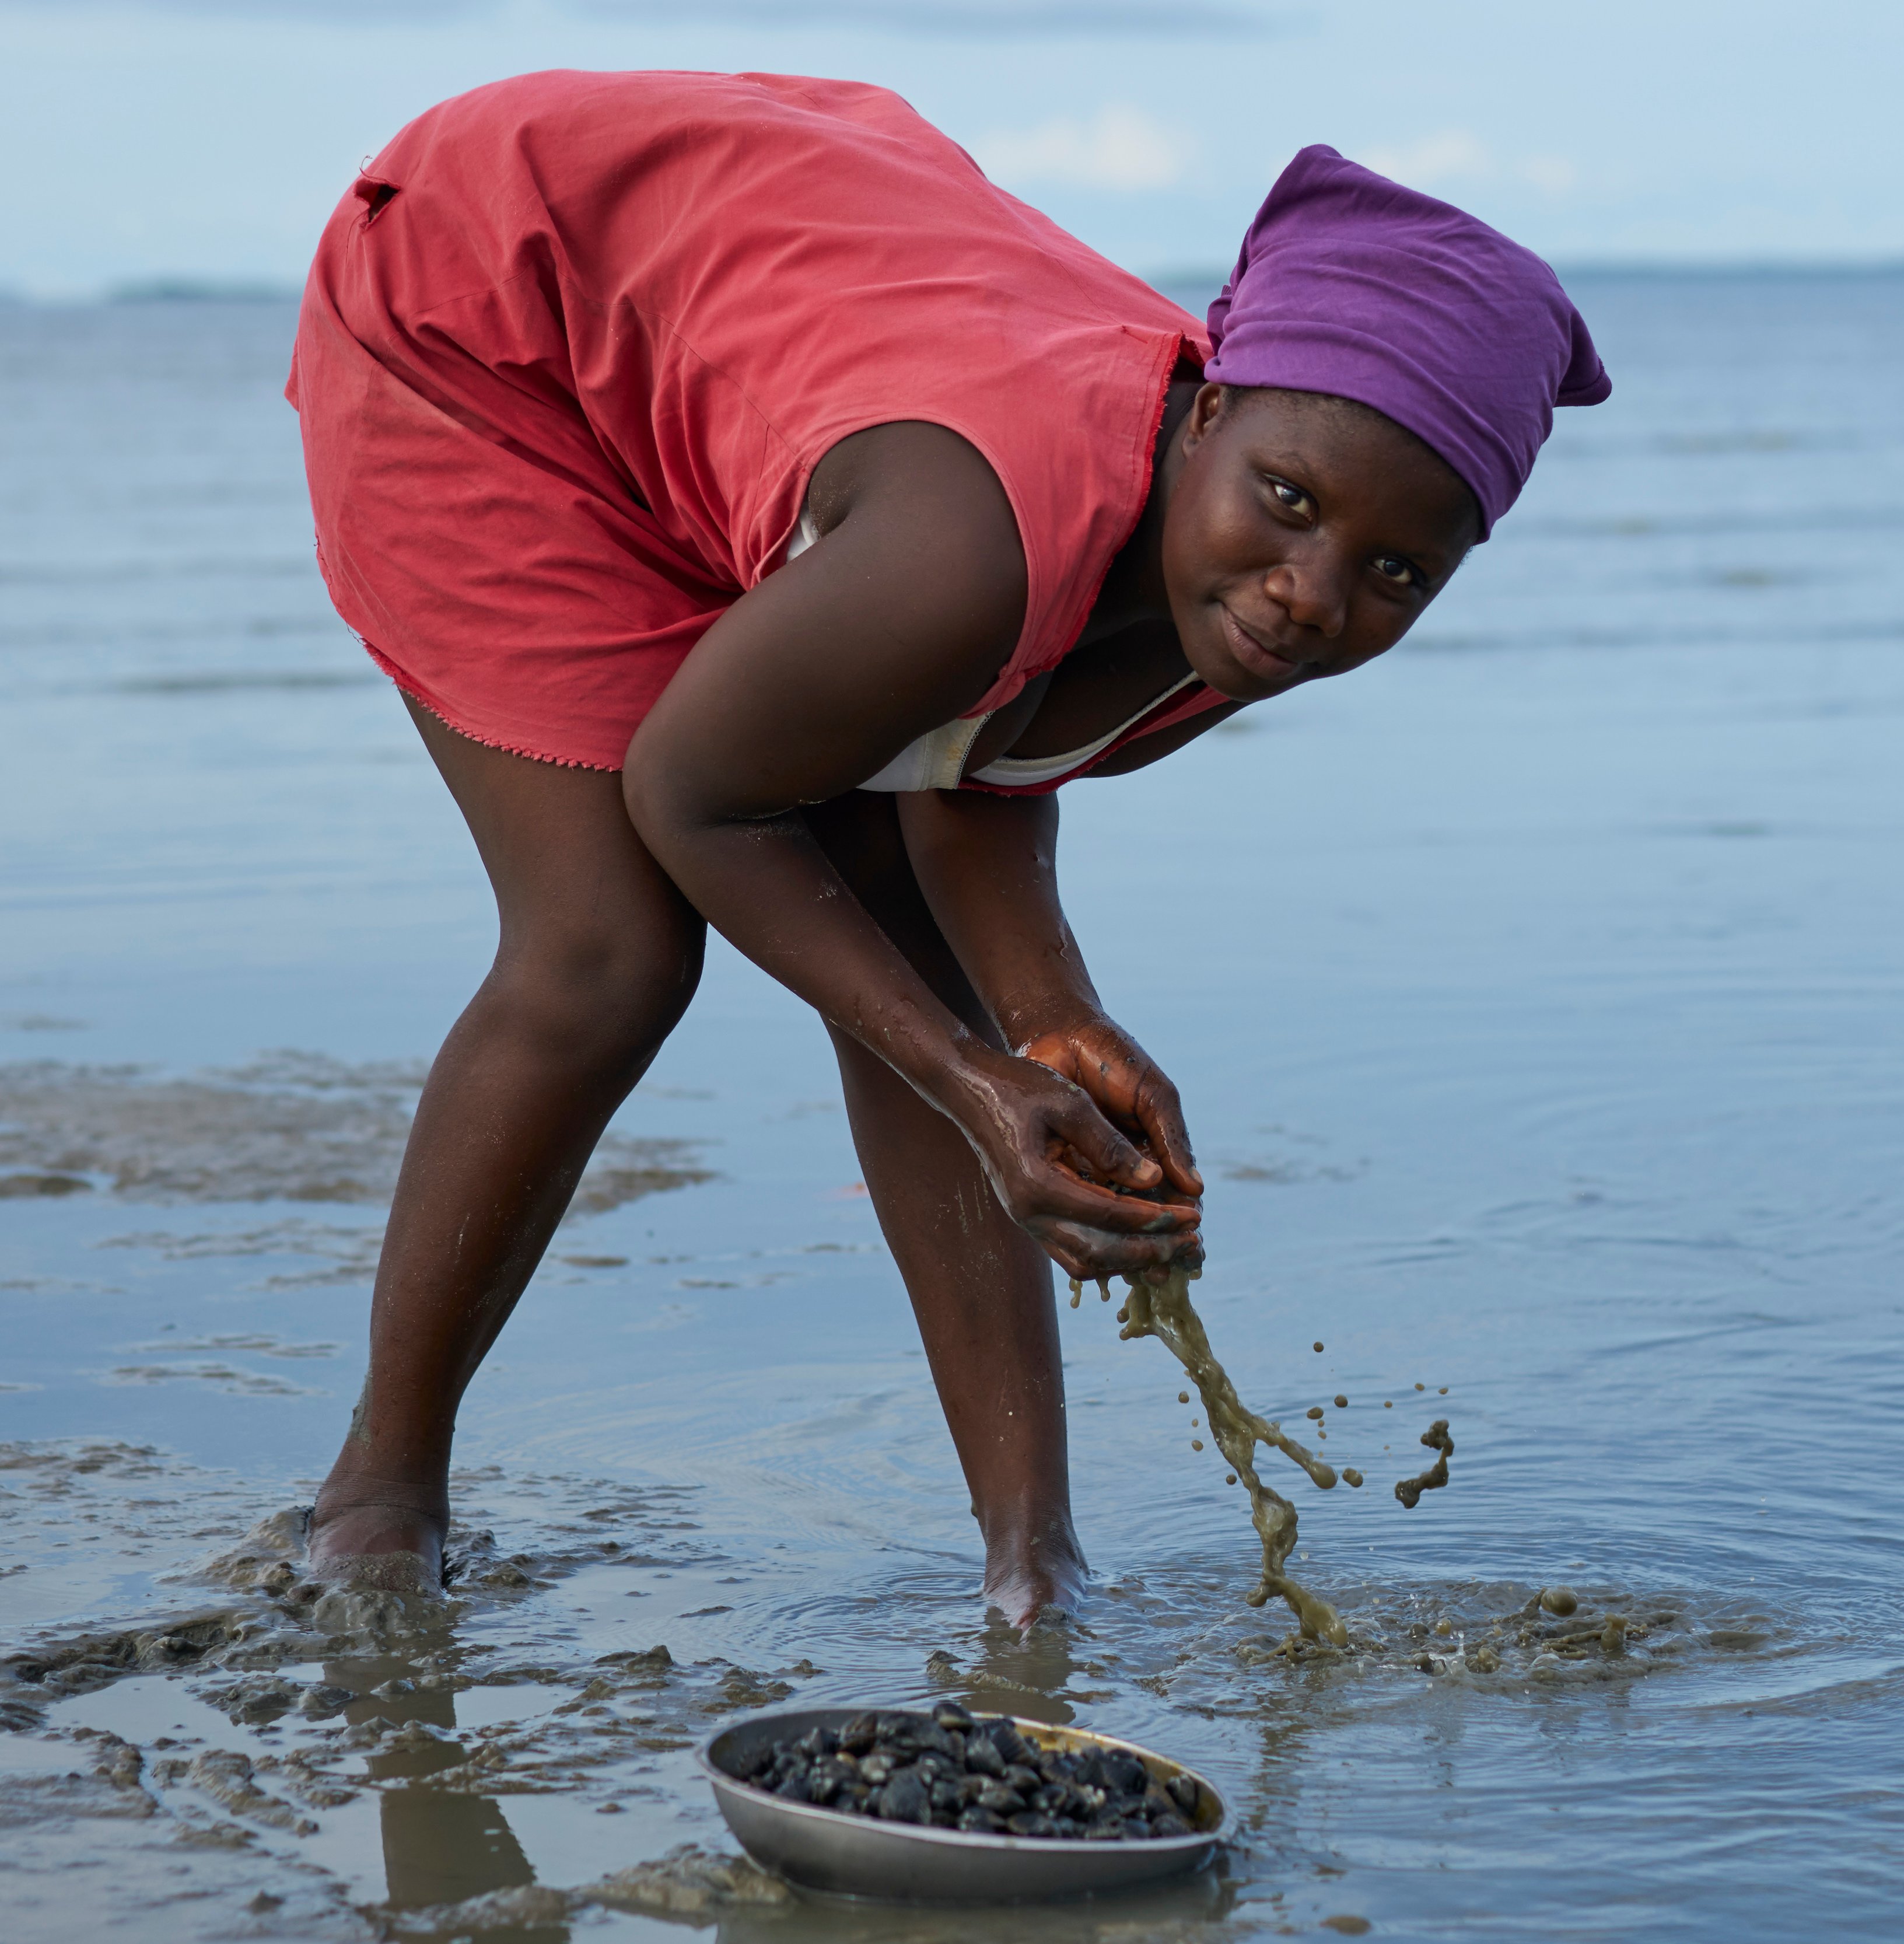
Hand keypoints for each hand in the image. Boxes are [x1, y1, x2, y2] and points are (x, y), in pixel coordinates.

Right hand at [936, 1044, 1201, 1281]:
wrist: (970, 1089)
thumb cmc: (1019, 1087)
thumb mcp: (1069, 1102)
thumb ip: (1110, 1144)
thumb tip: (1155, 1178)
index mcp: (1037, 1184)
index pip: (1108, 1216)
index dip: (1154, 1220)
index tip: (1191, 1217)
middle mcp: (1027, 1213)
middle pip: (1099, 1253)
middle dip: (1151, 1251)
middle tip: (1193, 1244)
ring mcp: (1025, 1220)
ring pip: (1083, 1263)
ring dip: (1131, 1262)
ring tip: (1172, 1251)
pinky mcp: (1028, 1218)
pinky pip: (1071, 1253)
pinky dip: (1108, 1256)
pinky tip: (1138, 1244)